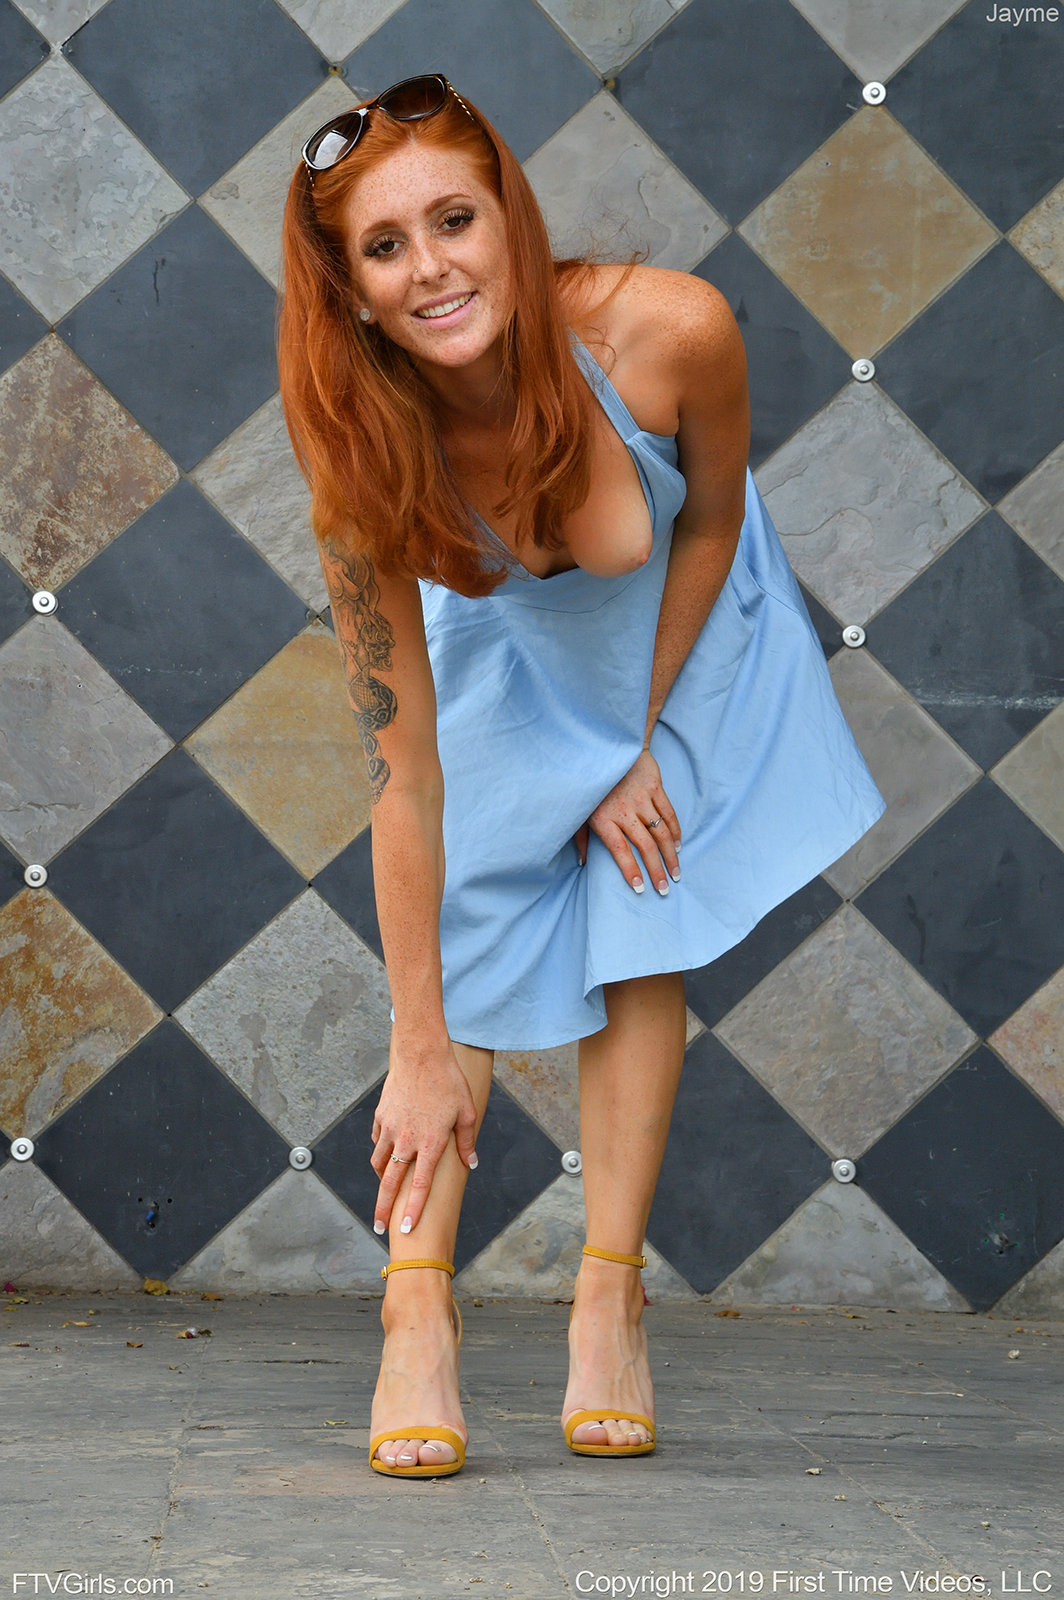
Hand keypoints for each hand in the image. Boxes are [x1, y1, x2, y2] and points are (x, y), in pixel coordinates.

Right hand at [370, 1034, 478, 1235]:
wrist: (421, 1054)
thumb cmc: (448, 1081)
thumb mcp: (466, 1112)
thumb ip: (467, 1141)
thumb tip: (472, 1163)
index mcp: (430, 1143)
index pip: (419, 1186)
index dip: (412, 1209)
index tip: (406, 1228)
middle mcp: (406, 1140)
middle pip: (390, 1183)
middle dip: (383, 1208)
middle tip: (378, 1227)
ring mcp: (390, 1128)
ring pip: (380, 1162)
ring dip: (382, 1179)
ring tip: (384, 1190)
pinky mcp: (381, 1116)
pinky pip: (378, 1141)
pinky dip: (382, 1151)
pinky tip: (388, 1153)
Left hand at [573, 749, 681, 894]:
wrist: (606, 744)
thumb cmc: (590, 782)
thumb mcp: (578, 809)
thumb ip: (580, 837)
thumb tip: (582, 863)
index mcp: (603, 818)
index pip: (620, 851)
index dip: (631, 871)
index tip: (640, 889)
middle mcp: (624, 810)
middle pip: (645, 846)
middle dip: (656, 871)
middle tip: (664, 889)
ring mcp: (641, 798)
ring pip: (661, 833)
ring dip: (670, 856)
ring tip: (675, 873)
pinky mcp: (654, 786)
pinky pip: (669, 813)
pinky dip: (675, 832)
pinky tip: (677, 846)